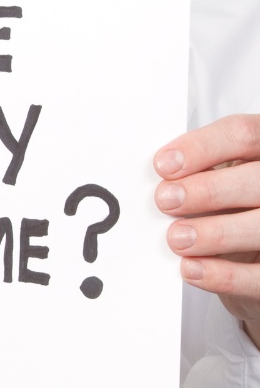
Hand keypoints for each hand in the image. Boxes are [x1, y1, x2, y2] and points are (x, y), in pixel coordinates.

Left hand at [154, 114, 259, 347]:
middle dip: (207, 190)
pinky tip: (191, 269)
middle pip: (254, 180)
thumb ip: (197, 165)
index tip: (163, 164)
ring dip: (214, 233)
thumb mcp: (219, 171)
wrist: (252, 247)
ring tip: (176, 238)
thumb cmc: (229, 197)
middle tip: (164, 200)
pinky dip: (224, 275)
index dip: (202, 147)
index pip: (243, 134)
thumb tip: (157, 170)